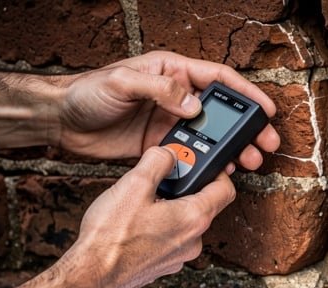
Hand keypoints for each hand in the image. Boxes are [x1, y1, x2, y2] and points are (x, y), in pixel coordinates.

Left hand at [54, 51, 279, 169]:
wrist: (61, 120)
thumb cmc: (87, 92)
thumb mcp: (122, 82)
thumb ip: (160, 91)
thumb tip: (194, 106)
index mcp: (171, 72)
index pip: (217, 79)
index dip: (245, 94)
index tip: (265, 111)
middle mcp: (174, 97)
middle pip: (220, 112)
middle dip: (246, 129)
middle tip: (265, 145)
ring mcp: (168, 123)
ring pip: (208, 137)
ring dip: (229, 150)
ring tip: (247, 163)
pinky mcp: (157, 147)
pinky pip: (188, 156)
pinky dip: (204, 165)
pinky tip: (217, 174)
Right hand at [57, 146, 235, 287]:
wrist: (91, 275)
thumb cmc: (111, 236)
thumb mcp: (134, 184)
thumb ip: (158, 161)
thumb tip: (169, 154)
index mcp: (194, 218)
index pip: (225, 189)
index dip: (216, 171)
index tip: (200, 163)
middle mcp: (193, 241)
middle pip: (203, 205)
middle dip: (184, 188)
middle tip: (160, 179)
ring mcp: (179, 256)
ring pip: (184, 222)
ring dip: (169, 208)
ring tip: (142, 202)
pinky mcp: (163, 265)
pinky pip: (170, 239)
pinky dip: (159, 227)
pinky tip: (136, 223)